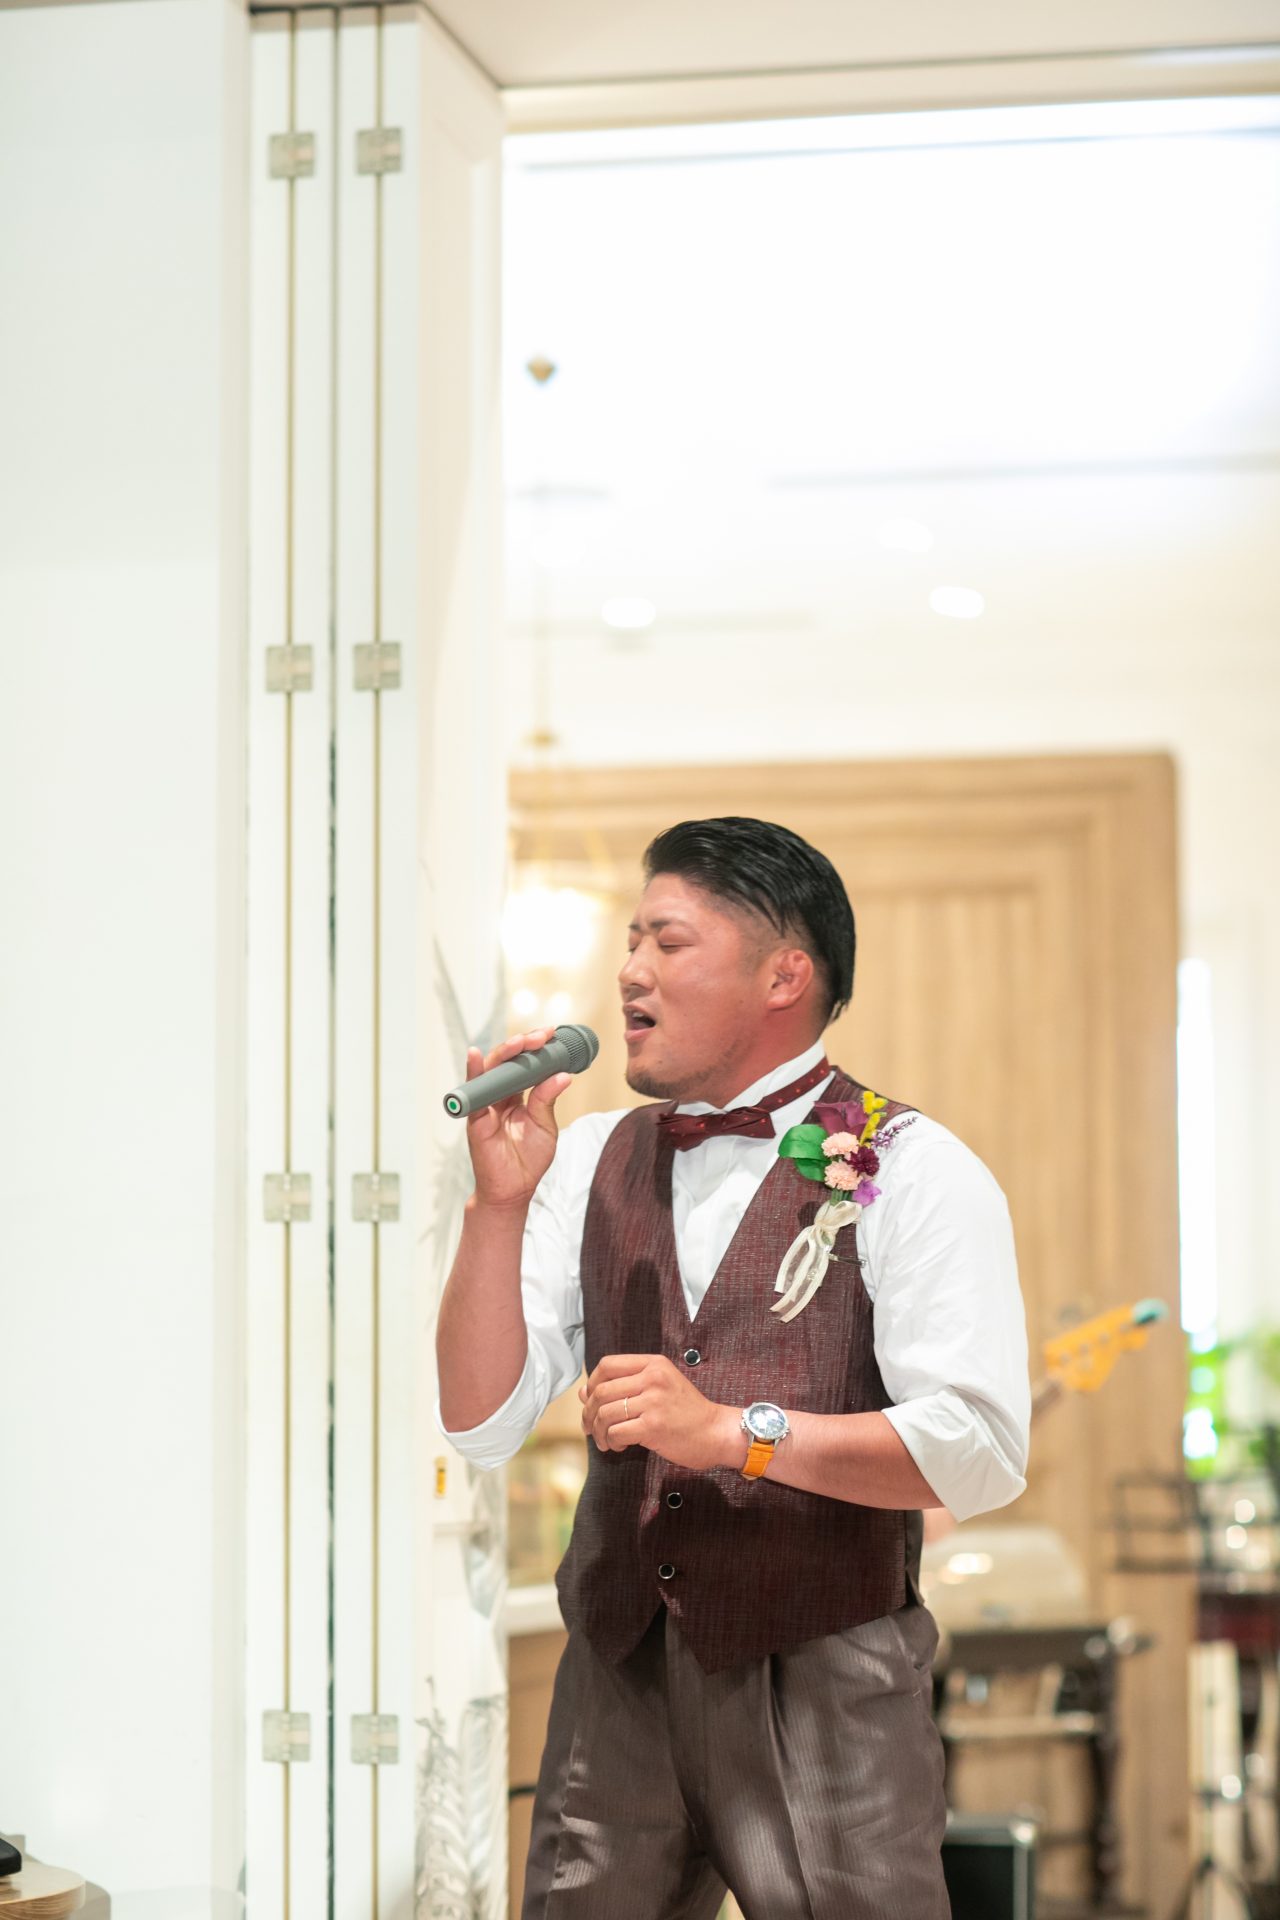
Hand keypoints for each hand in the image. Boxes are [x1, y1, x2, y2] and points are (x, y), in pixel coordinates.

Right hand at [464, 1030, 573, 1211]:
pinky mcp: (476, 1117)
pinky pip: (473, 1092)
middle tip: (543, 1035)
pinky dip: (473, 1072)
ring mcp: (487, 1105)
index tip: (553, 1035)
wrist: (513, 1190)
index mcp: (518, 1096)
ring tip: (522, 1042)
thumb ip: (547, 1099)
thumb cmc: (528, 1159)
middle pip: (508, 1062)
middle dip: (525, 1045)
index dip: (537, 1049)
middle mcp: (501, 1096)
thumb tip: (563, 1075)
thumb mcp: (544, 1125)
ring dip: (506, 1052)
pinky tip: (476, 1055)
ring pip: (492, 1070)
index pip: (525, 1064)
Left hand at [578, 1354, 742, 1472]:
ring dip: (598, 1431)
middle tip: (591, 1427)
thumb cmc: (687, 1412)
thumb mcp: (659, 1388)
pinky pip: (616, 1432)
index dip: (592, 1383)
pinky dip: (611, 1442)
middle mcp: (653, 1378)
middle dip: (590, 1413)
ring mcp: (653, 1402)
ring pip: (605, 1413)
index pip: (607, 1365)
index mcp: (654, 1364)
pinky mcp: (653, 1426)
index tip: (591, 1400)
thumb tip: (584, 1392)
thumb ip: (625, 1385)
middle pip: (602, 1391)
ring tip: (606, 1441)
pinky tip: (619, 1446)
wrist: (716, 1432)